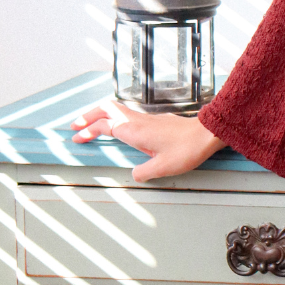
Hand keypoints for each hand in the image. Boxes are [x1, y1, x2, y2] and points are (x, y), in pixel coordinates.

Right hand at [71, 104, 222, 182]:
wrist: (208, 133)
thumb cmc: (187, 149)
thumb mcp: (162, 168)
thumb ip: (143, 172)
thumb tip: (134, 174)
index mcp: (135, 131)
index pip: (104, 126)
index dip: (88, 131)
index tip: (76, 137)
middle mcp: (139, 121)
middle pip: (107, 110)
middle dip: (89, 116)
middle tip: (77, 125)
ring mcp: (149, 119)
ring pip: (119, 110)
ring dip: (102, 116)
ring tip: (93, 125)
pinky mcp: (157, 121)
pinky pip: (130, 115)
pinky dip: (117, 119)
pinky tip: (119, 128)